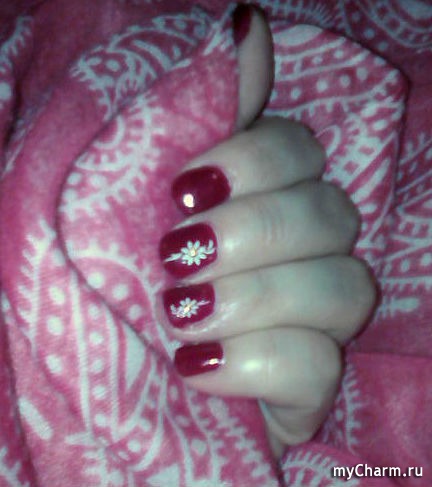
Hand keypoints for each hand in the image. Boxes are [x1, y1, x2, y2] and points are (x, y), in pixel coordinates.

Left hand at [157, 5, 375, 456]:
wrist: (116, 371)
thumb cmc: (121, 273)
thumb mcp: (138, 190)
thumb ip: (197, 110)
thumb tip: (246, 21)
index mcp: (266, 199)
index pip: (301, 152)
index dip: (255, 160)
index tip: (183, 189)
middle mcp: (305, 253)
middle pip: (332, 216)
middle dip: (253, 233)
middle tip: (176, 255)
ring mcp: (315, 324)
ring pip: (347, 290)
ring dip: (257, 297)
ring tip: (180, 312)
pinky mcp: (309, 387)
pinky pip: (320, 369)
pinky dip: (255, 363)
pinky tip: (194, 366)